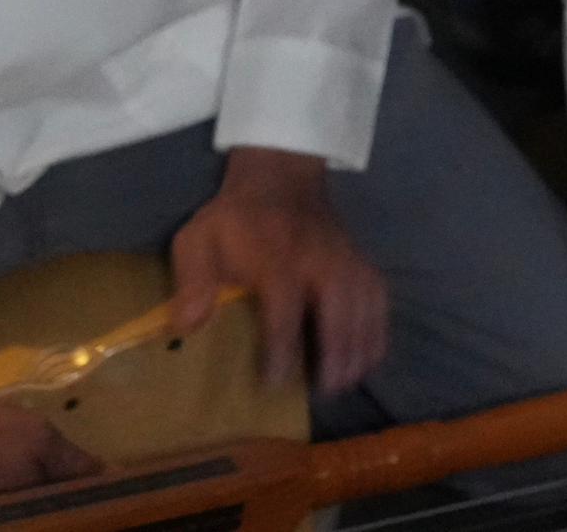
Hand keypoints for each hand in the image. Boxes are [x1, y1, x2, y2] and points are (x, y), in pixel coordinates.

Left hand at [172, 149, 389, 397]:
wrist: (279, 174)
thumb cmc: (235, 217)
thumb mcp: (198, 237)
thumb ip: (192, 280)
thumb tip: (188, 325)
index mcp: (276, 255)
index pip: (284, 307)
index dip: (281, 348)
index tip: (273, 382)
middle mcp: (318, 258)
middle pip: (339, 307)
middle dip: (335, 352)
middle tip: (324, 391)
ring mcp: (345, 257)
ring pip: (364, 305)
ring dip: (360, 346)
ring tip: (347, 382)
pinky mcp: (360, 259)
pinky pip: (378, 296)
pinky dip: (378, 328)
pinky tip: (369, 356)